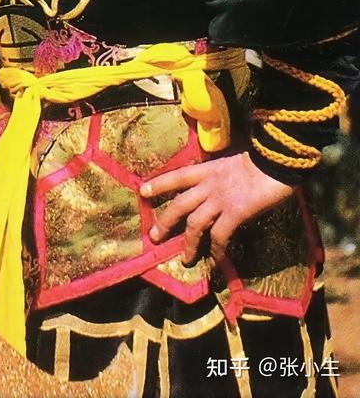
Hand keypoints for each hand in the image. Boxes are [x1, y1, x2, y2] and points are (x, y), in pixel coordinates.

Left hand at [139, 151, 292, 262]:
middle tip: (154, 236)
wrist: (276, 158)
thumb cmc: (260, 158)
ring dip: (188, 243)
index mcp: (208, 169)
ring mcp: (220, 199)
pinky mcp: (235, 212)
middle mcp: (209, 184)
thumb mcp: (232, 162)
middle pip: (179, 204)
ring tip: (185, 259)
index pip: (177, 176)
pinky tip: (215, 261)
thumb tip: (219, 187)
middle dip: (165, 221)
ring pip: (195, 223)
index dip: (159, 184)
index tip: (142, 191)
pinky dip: (216, 250)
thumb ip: (221, 175)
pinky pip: (220, 235)